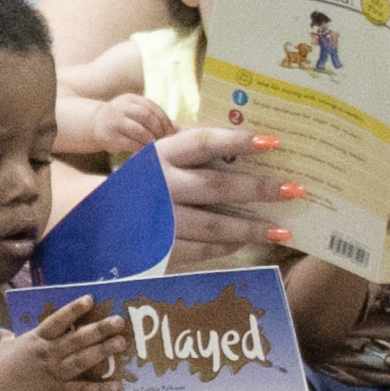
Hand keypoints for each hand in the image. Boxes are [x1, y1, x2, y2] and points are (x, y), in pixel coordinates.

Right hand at [0, 294, 129, 390]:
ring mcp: (53, 373)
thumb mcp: (2, 348)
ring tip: (121, 344)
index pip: (57, 321)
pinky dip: (100, 389)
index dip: (74, 310)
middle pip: (77, 338)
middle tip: (119, 321)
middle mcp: (48, 353)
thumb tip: (4, 333)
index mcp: (36, 339)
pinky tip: (117, 386)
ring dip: (103, 351)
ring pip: (82, 360)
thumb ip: (8, 339)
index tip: (91, 299)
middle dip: (99, 329)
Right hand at [86, 95, 178, 156]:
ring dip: (151, 140)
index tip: (170, 132)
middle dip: (159, 130)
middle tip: (165, 141)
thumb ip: (155, 118)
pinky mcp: (110, 137)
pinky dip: (141, 149)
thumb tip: (178, 128)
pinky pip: (130, 144)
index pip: (152, 107)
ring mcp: (115, 122)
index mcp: (130, 99)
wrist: (94, 125)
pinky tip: (145, 153)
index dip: (164, 120)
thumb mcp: (135, 113)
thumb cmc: (121, 120)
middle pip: (147, 117)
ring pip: (139, 131)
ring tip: (156, 147)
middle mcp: (122, 108)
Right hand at [154, 125, 309, 256]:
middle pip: (216, 186)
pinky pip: (201, 249)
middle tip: (293, 190)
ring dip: (251, 227)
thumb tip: (252, 148)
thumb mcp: (159, 160)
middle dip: (258, 189)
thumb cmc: (141, 183)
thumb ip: (194, 155)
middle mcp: (160, 185)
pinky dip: (226, 246)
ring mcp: (159, 219)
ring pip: (213, 224)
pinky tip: (247, 243)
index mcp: (160, 155)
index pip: (203, 143)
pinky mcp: (159, 248)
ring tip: (282, 230)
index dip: (238, 142)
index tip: (273, 142)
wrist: (96, 218)